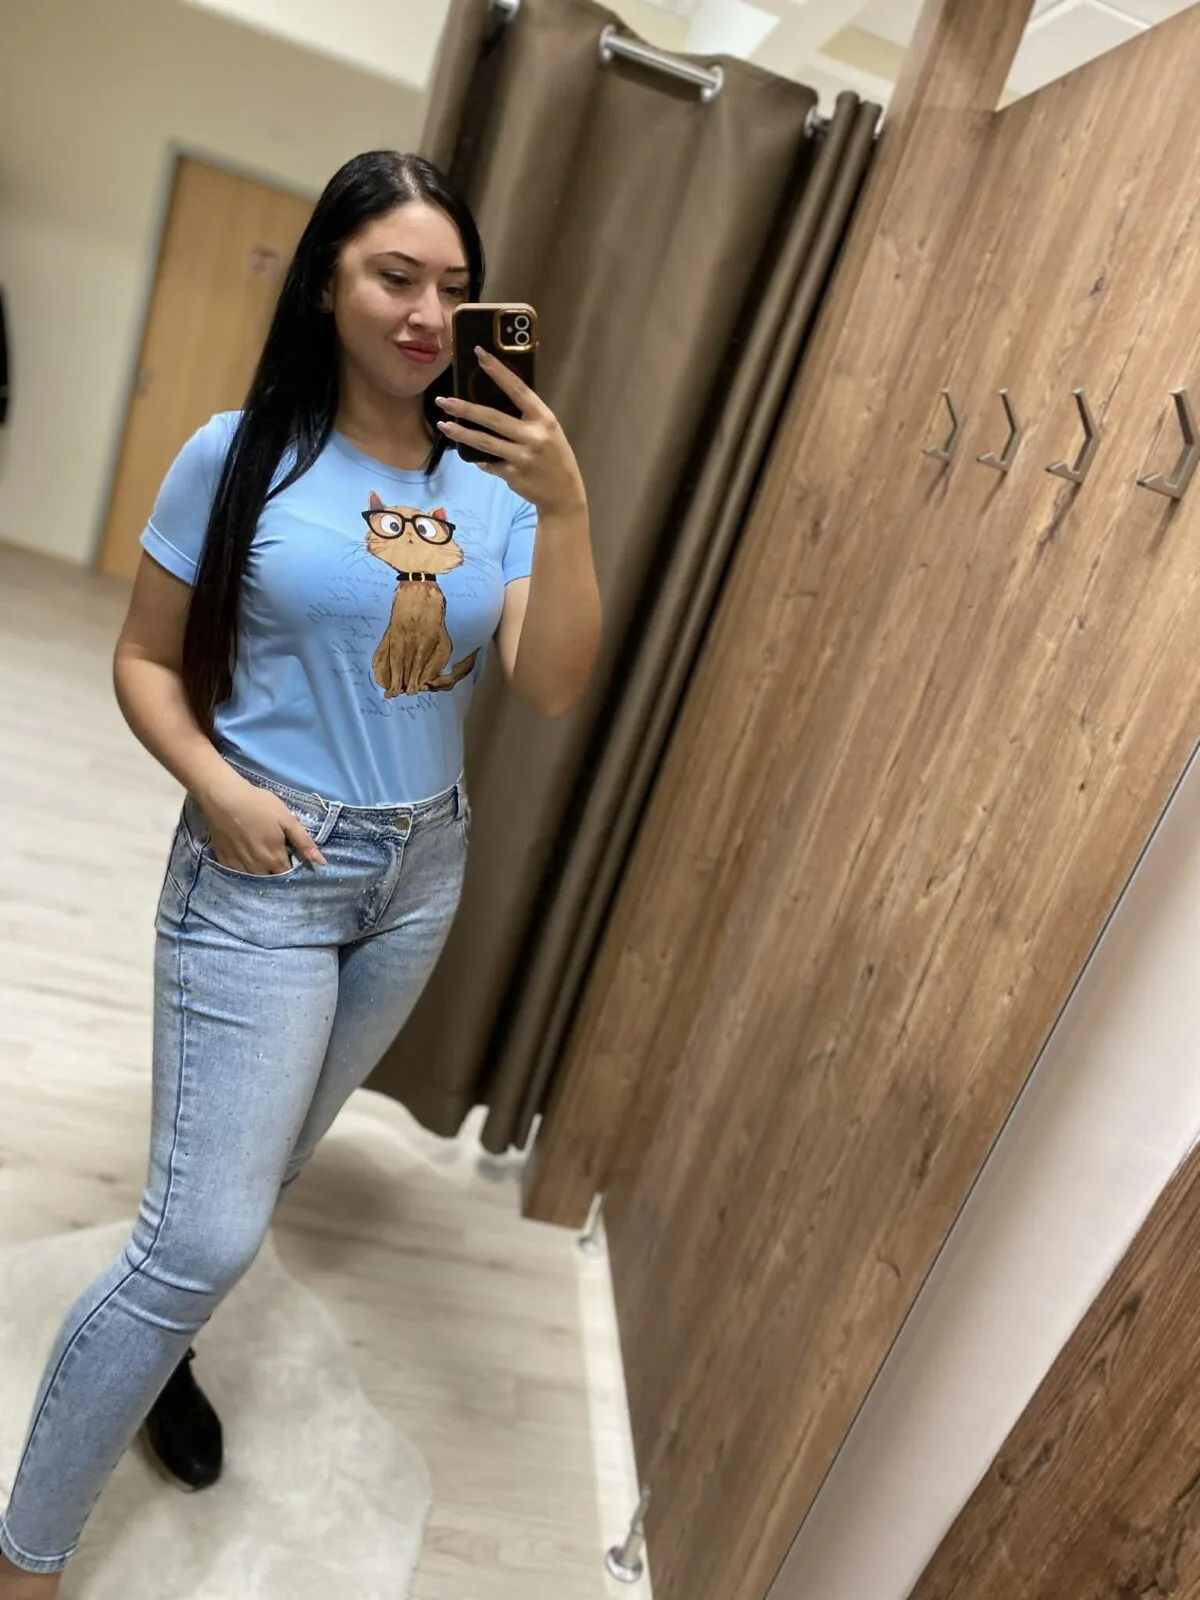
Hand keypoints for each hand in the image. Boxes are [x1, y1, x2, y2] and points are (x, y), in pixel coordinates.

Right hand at [197, 770, 324, 874]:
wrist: (223, 797)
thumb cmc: (258, 805)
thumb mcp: (286, 819)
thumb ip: (303, 842)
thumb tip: (321, 862)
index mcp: (275, 859)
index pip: (288, 874)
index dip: (294, 869)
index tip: (294, 859)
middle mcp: (257, 868)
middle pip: (271, 879)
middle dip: (277, 873)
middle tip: (279, 859)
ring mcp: (239, 865)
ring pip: (254, 878)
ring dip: (261, 874)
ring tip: (263, 861)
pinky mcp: (224, 860)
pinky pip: (236, 874)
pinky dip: (244, 871)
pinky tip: (245, 861)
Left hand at [435, 348, 586, 517]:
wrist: (564, 493)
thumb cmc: (554, 455)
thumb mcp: (548, 430)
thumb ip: (526, 416)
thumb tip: (492, 397)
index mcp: (544, 418)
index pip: (518, 389)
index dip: (498, 370)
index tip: (479, 354)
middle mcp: (533, 436)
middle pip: (492, 418)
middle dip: (464, 408)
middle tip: (443, 400)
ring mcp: (521, 457)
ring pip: (484, 442)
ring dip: (460, 432)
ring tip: (442, 424)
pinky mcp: (512, 475)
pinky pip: (488, 463)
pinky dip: (479, 458)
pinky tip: (470, 454)